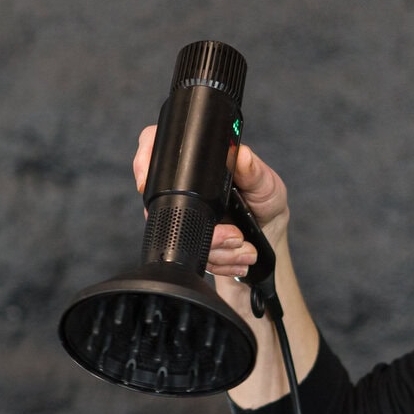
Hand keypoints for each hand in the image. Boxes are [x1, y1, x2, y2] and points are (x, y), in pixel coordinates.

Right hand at [132, 126, 292, 313]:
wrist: (269, 237)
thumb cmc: (266, 201)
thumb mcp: (266, 183)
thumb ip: (254, 171)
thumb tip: (242, 155)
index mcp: (202, 165)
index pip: (159, 152)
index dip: (144, 161)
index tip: (145, 180)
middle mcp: (187, 190)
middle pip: (162, 204)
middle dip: (196, 226)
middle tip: (233, 234)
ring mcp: (186, 216)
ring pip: (180, 236)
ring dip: (217, 249)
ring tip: (243, 243)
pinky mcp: (192, 243)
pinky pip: (195, 258)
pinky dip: (221, 261)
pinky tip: (239, 256)